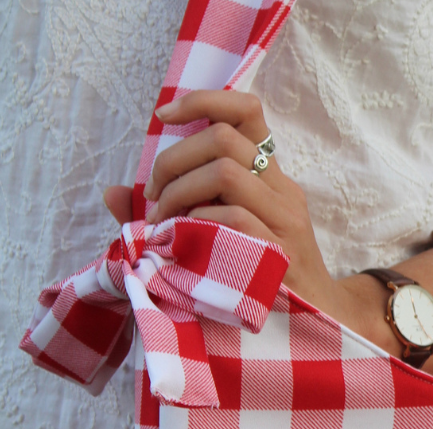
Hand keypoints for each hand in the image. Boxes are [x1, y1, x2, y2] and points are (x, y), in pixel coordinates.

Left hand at [103, 90, 400, 354]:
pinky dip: (197, 224)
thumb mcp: (224, 236)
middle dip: (174, 158)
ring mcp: (286, 222)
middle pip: (226, 137)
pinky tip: (186, 245)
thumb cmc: (262, 281)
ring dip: (181, 192)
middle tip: (154, 197)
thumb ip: (174, 212)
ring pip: (227, 172)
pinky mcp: (281, 253)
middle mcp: (283, 192)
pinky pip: (233, 218)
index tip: (164, 115)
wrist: (319, 325)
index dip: (203, 100)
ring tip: (165, 224)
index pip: (247, 112)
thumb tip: (112, 194)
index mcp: (272, 180)